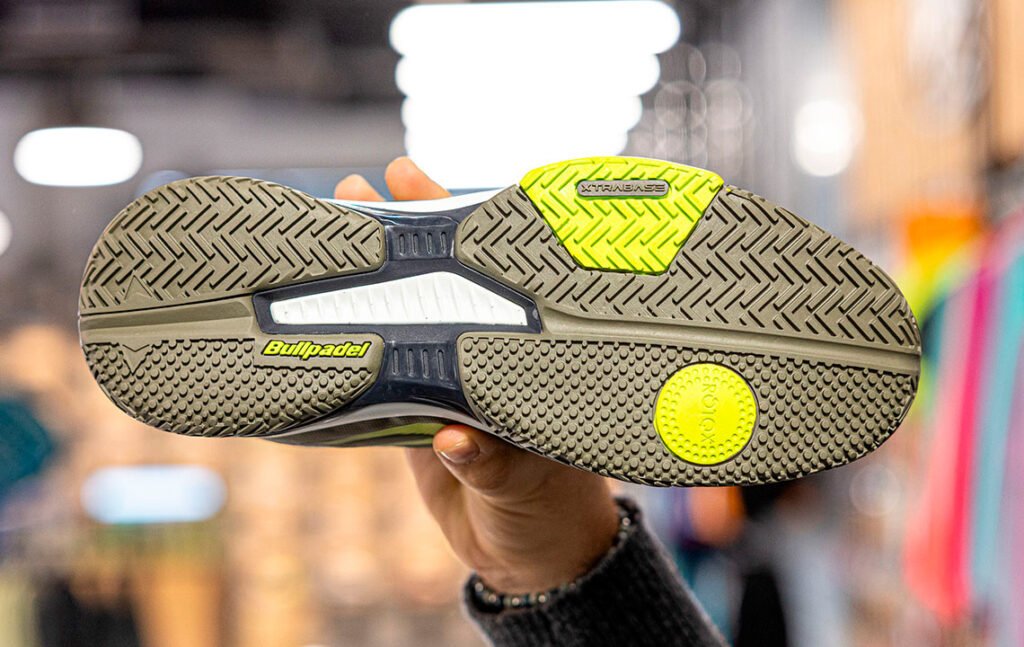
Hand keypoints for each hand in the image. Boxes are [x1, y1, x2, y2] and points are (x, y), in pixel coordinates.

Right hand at [335, 158, 620, 593]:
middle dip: (395, 234)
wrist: (530, 561)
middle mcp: (481, 356)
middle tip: (353, 191)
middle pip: (435, 281)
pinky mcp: (413, 418)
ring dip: (365, 283)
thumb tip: (453, 439)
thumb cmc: (551, 513)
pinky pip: (376, 377)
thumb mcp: (529, 484)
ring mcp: (442, 383)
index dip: (449, 224)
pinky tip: (311, 320)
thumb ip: (492, 461)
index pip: (484, 271)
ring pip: (399, 319)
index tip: (417, 182)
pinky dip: (345, 351)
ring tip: (323, 234)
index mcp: (519, 354)